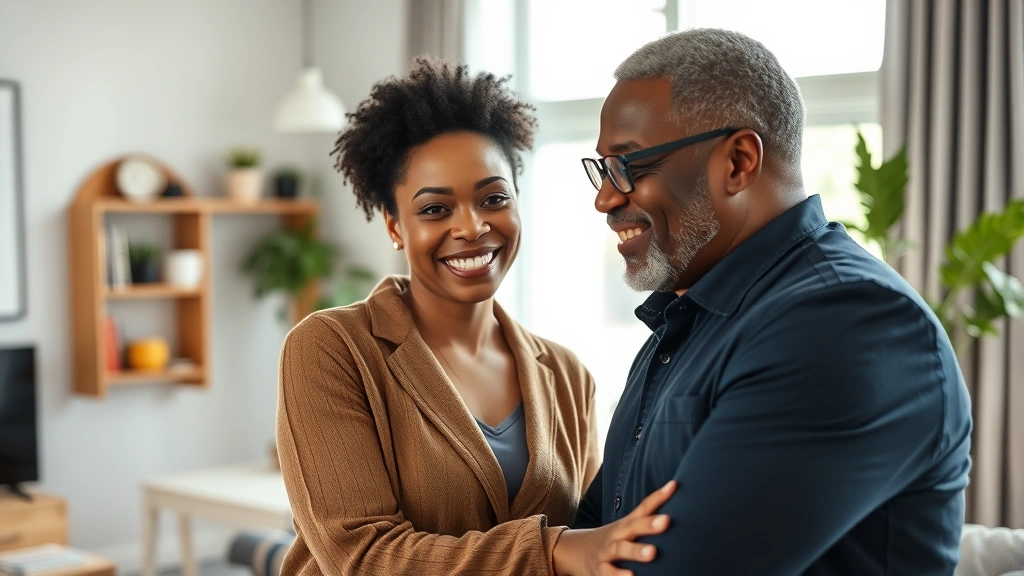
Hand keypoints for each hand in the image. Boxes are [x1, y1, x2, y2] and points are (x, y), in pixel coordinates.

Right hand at [552, 480, 675, 575]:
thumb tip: (675, 502)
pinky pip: (609, 574)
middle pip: (632, 526)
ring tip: (653, 553)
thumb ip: (647, 520)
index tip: (674, 486)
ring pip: (621, 549)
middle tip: (666, 521)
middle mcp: (616, 535)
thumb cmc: (611, 540)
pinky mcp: (600, 571)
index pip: (643, 508)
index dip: (658, 497)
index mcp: (626, 524)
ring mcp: (606, 552)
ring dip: (636, 551)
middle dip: (649, 524)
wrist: (573, 551)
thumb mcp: (625, 528)